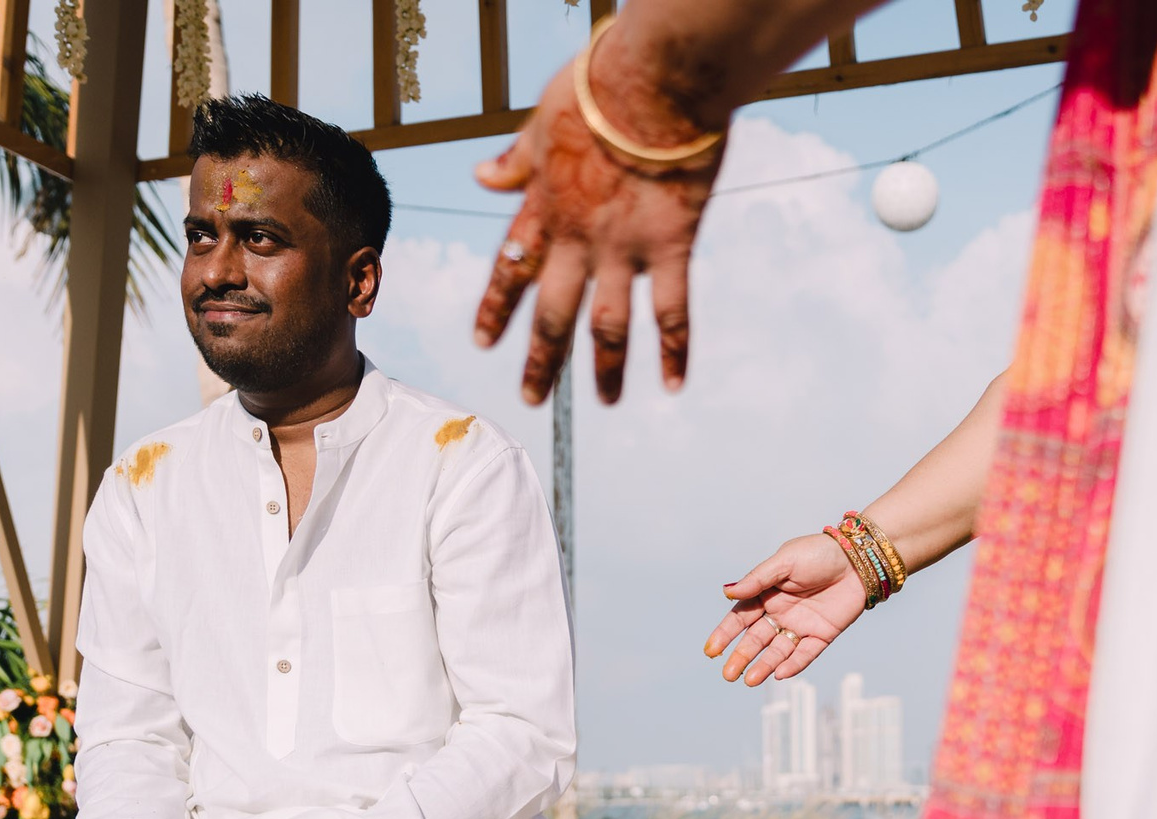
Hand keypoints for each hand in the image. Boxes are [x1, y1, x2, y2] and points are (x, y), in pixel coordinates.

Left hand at [471, 27, 721, 405]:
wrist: (655, 79)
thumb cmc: (599, 86)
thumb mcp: (542, 119)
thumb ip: (517, 160)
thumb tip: (482, 177)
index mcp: (542, 208)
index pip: (509, 270)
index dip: (496, 310)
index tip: (483, 343)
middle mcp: (576, 239)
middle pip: (552, 314)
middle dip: (541, 361)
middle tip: (533, 398)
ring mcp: (623, 248)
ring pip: (607, 326)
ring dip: (605, 369)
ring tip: (608, 402)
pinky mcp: (671, 244)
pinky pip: (672, 310)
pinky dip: (674, 349)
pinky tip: (674, 383)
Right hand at [705, 532, 867, 685]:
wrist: (858, 558)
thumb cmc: (818, 553)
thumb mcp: (784, 562)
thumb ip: (757, 580)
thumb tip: (727, 592)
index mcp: (766, 594)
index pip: (740, 618)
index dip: (725, 634)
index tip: (711, 651)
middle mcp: (781, 613)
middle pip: (756, 639)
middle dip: (741, 657)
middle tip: (728, 674)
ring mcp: (801, 626)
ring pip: (778, 651)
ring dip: (764, 666)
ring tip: (750, 680)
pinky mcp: (822, 635)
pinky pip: (806, 654)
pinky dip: (793, 665)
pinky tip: (779, 674)